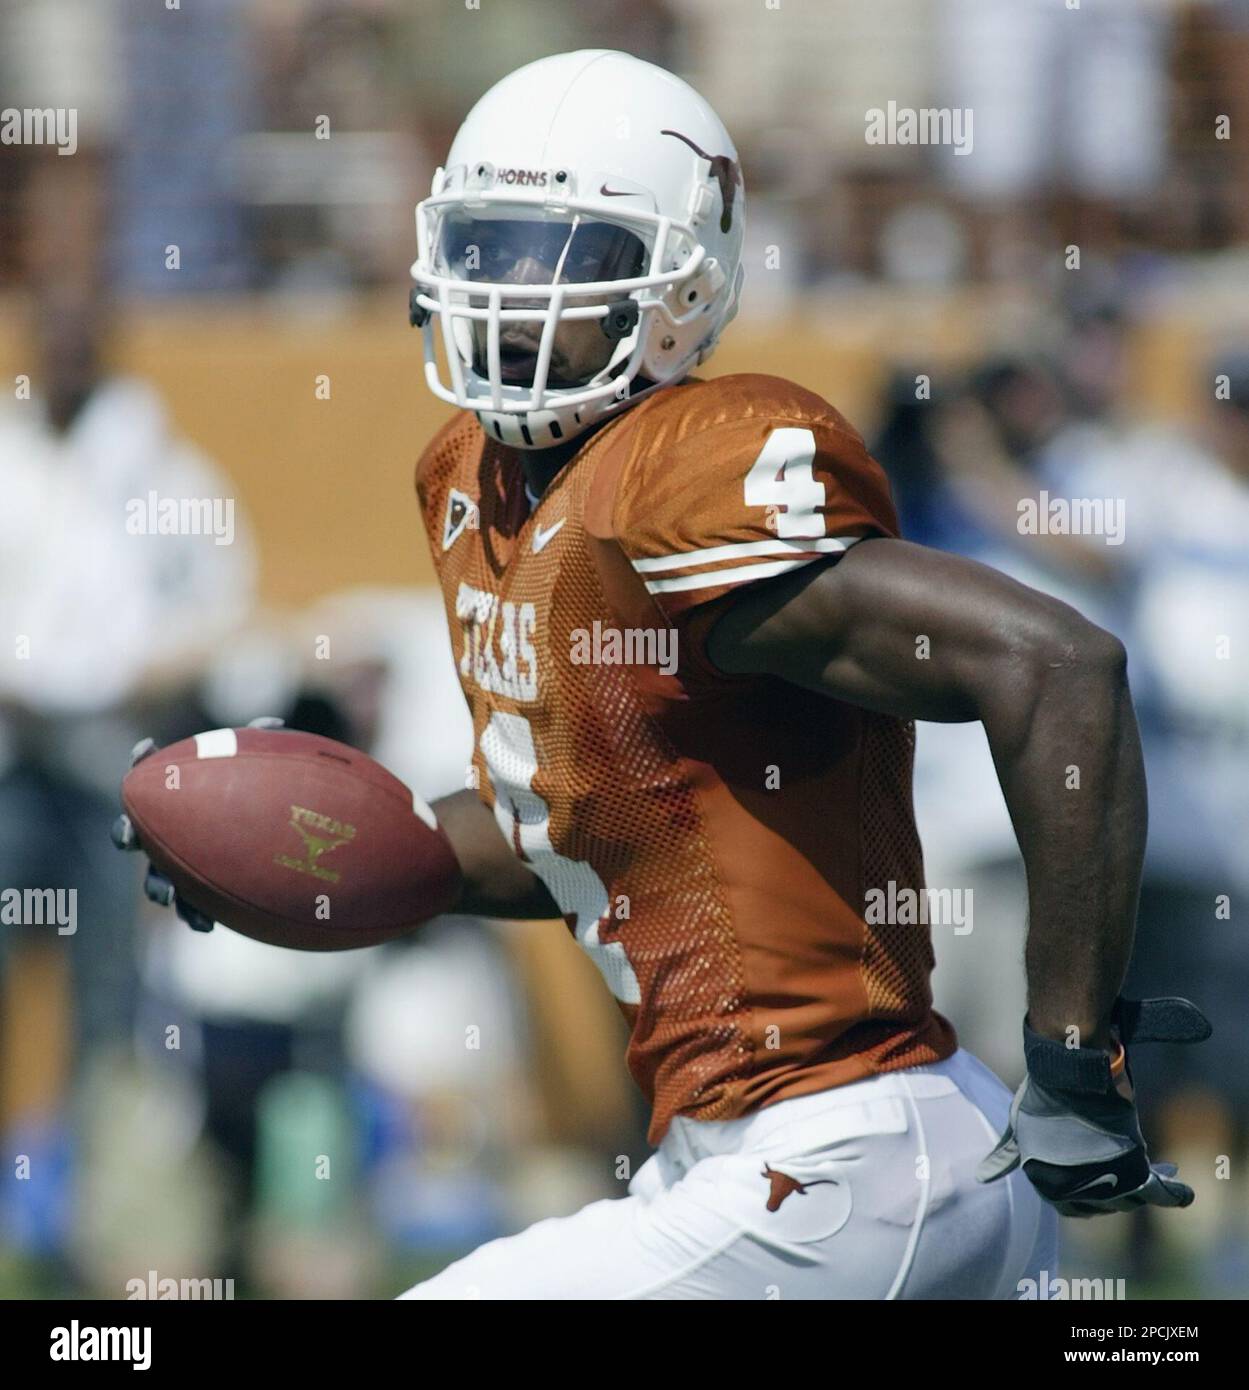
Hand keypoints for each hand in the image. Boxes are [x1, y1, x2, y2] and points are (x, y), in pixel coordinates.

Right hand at [111, 717, 286, 934]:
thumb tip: (275, 724)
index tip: (145, 748)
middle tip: (133, 837)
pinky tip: (208, 925)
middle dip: (127, 832)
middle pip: (132, 831)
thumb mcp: (260, 768)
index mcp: (176, 798)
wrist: (272, 842)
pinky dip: (194, 916)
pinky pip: (189, 908)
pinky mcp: (198, 893)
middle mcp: (167, 831)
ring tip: (169, 895)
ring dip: (157, 886)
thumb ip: (260, 745)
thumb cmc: (257, 795)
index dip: (142, 759)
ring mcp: (178, 864)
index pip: (149, 773)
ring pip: (154, 878)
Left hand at [977, 997, 1211, 1217]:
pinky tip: (1182, 1191)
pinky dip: (1173, 1193)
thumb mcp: (1020, 1129)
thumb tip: (983, 1177)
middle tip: (1126, 1171)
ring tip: (1150, 1167)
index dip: (1087, 1198)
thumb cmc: (1043, 1096)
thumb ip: (1007, 1156)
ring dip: (1141, 1188)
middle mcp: (1076, 1191)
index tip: (1100, 1182)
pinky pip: (1160, 1192)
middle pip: (1107, 1204)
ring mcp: (1105, 1182)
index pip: (1073, 1208)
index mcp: (1047, 1186)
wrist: (1068, 1071)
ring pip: (1133, 1199)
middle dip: (1116, 1191)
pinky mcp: (1132, 1166)